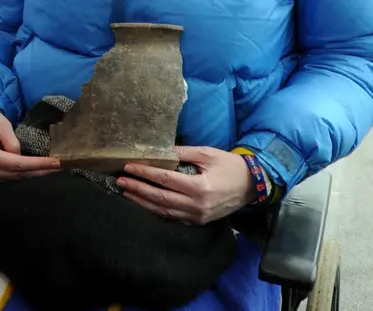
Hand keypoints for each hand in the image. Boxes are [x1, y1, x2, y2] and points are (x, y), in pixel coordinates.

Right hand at [0, 108, 60, 183]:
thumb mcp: (1, 123)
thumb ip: (12, 141)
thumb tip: (21, 158)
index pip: (16, 164)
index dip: (37, 164)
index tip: (56, 163)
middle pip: (16, 175)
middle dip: (39, 171)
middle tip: (58, 168)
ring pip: (14, 180)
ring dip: (33, 176)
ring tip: (51, 171)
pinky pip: (8, 182)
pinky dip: (22, 177)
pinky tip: (36, 173)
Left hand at [116, 146, 254, 224]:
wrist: (252, 186)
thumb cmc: (230, 166)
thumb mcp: (208, 153)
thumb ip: (182, 153)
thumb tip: (158, 150)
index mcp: (199, 187)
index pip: (164, 180)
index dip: (145, 173)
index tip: (128, 167)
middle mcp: (197, 205)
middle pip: (160, 198)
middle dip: (137, 189)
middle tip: (120, 181)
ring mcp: (197, 217)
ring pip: (164, 211)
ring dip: (143, 202)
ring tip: (126, 193)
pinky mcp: (198, 222)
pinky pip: (173, 217)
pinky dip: (156, 210)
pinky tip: (144, 203)